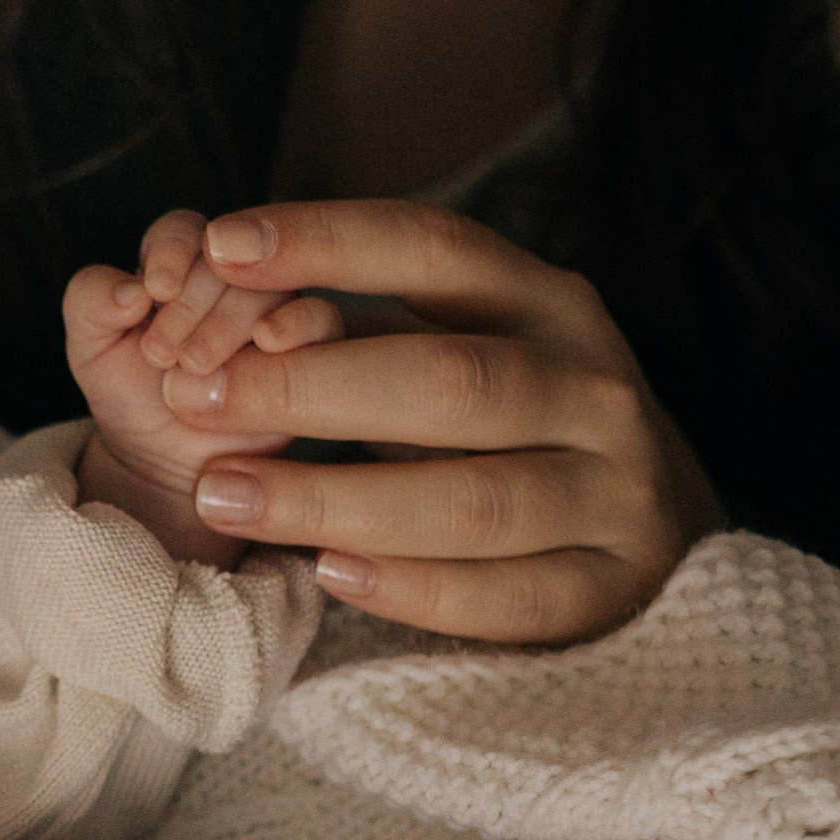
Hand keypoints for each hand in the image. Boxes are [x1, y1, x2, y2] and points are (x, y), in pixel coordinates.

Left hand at [64, 210, 342, 565]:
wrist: (168, 462)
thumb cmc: (131, 394)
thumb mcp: (91, 348)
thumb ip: (90, 302)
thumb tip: (127, 289)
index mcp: (182, 262)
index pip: (184, 230)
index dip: (171, 252)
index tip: (155, 290)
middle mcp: (236, 277)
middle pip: (231, 257)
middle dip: (192, 304)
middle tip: (160, 356)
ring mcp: (278, 309)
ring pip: (273, 285)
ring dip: (230, 324)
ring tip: (193, 370)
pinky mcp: (312, 346)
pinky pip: (320, 320)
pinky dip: (293, 328)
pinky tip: (264, 347)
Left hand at [151, 198, 718, 642]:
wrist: (647, 532)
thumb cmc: (507, 427)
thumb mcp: (453, 348)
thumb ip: (355, 326)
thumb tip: (229, 293)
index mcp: (548, 302)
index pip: (436, 248)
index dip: (328, 241)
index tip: (220, 245)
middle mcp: (593, 386)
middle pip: (448, 380)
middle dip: (307, 389)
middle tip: (193, 398)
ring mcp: (613, 492)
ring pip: (471, 500)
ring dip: (333, 498)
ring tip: (222, 494)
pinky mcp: (610, 588)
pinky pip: (505, 598)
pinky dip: (411, 588)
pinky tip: (327, 572)